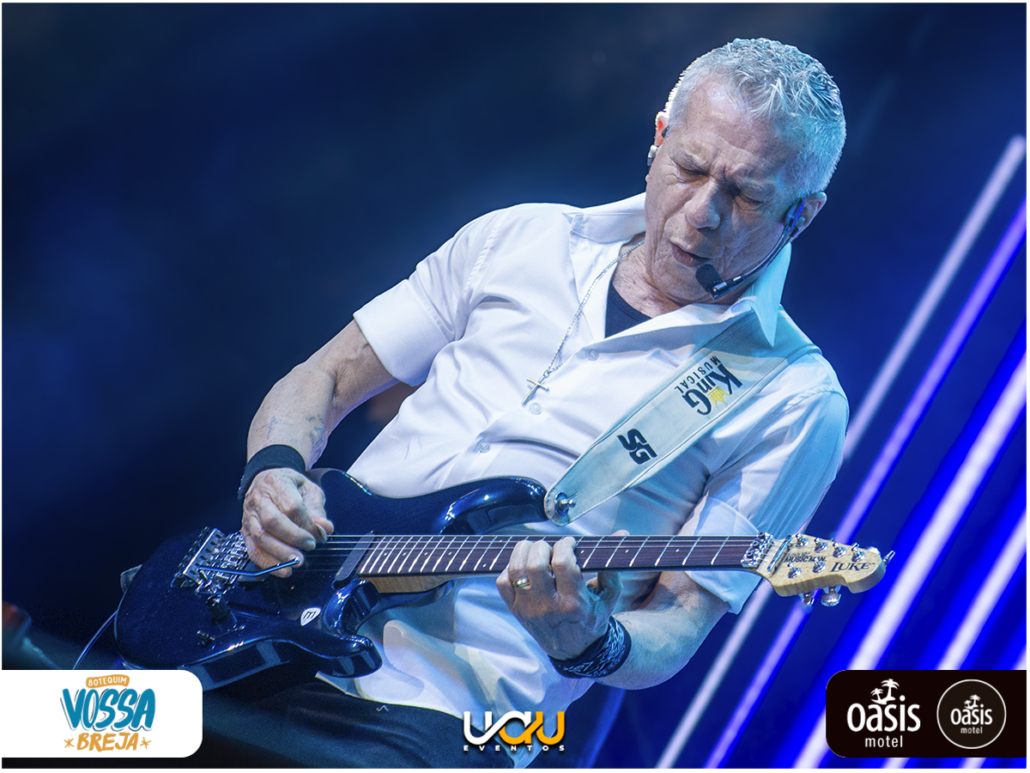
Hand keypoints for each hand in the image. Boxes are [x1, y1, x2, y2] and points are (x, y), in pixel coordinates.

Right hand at [241, 468, 333, 576]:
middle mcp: (259, 499)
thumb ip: (317, 510)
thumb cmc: (290, 486)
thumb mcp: (309, 490)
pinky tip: (283, 569)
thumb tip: (325, 528)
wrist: (266, 481)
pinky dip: (268, 563)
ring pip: (260, 537)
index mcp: (277, 483)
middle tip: (310, 547)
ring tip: (297, 562)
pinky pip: (253, 550)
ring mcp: (249, 516)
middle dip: (293, 538)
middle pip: (272, 521)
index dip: (306, 523)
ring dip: (280, 553)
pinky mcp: (245, 532)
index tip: (317, 534)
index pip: (291, 505)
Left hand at [496, 533, 623, 660]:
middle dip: (542, 547)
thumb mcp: (609, 596)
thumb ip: (612, 566)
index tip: (569, 543)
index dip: (565, 545)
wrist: (575, 650)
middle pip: (535, 564)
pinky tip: (523, 566)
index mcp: (574, 603)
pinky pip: (503, 583)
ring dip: (522, 552)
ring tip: (533, 549)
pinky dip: (509, 569)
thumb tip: (621, 533)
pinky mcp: (516, 611)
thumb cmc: (593, 617)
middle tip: (550, 547)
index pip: (562, 563)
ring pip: (516, 571)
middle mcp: (549, 607)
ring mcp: (529, 610)